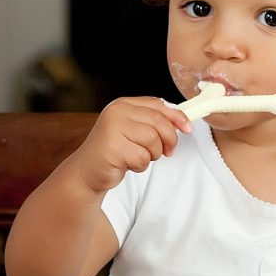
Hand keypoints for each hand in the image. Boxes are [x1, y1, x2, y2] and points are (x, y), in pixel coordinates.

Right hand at [72, 97, 191, 193]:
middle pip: (159, 122)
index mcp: (123, 104)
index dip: (177, 116)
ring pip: (153, 140)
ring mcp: (112, 129)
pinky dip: (141, 165)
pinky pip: (142, 157)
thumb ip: (153, 122)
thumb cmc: (115, 150)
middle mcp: (116, 112)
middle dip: (169, 139)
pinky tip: (128, 164)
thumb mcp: (134, 131)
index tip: (188, 128)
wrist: (87, 171)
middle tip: (167, 151)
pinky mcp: (112, 148)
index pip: (157, 105)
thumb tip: (183, 121)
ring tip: (139, 156)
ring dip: (153, 154)